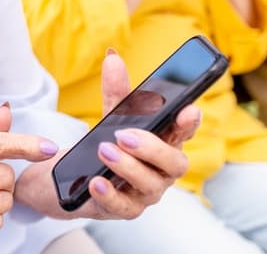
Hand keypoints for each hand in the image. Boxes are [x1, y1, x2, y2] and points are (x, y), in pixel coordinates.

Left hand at [80, 51, 198, 219]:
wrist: (77, 178)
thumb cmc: (108, 145)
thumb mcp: (111, 116)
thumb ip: (115, 91)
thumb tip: (113, 57)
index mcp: (165, 142)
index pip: (184, 132)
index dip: (189, 123)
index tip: (188, 109)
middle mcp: (162, 170)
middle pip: (175, 163)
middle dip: (152, 148)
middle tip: (123, 134)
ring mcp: (146, 192)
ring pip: (150, 185)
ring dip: (127, 166)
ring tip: (103, 150)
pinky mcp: (126, 209)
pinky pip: (124, 207)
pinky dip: (111, 194)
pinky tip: (96, 182)